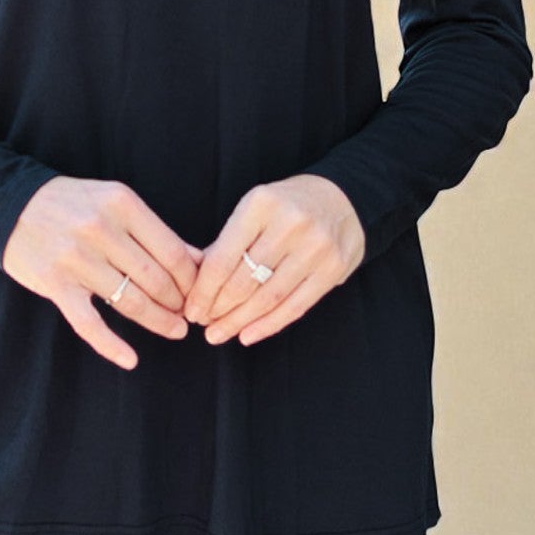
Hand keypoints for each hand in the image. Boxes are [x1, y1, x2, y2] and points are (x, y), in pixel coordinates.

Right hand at [2, 177, 204, 371]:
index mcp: (122, 204)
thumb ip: (154, 230)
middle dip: (178, 302)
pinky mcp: (55, 283)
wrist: (10, 204)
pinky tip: (129, 359)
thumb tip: (201, 260)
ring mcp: (76, 259)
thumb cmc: (71, 204)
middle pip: (156, 278)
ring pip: (130, 301)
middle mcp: (101, 229)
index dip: (192, 279)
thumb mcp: (114, 202)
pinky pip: (88, 323)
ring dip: (158, 321)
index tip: (200, 293)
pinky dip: (110, 346)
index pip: (172, 252)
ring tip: (174, 329)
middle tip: (189, 315)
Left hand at [183, 174, 364, 346]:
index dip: (203, 290)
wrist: (343, 198)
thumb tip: (195, 282)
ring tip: (221, 333)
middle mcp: (290, 224)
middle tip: (204, 324)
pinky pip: (296, 306)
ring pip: (269, 297)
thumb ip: (227, 242)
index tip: (191, 309)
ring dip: (240, 321)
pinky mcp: (333, 268)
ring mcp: (315, 247)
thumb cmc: (287, 206)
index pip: (223, 258)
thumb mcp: (254, 208)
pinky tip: (249, 335)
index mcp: (261, 204)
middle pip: (245, 280)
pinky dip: (269, 325)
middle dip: (219, 309)